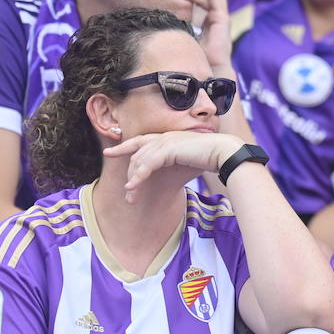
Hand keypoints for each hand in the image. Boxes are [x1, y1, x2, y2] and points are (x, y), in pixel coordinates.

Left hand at [103, 131, 243, 200]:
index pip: (140, 141)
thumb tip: (172, 171)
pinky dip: (138, 177)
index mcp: (168, 137)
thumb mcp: (189, 159)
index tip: (110, 152)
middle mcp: (164, 137)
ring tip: (130, 196)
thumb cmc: (212, 157)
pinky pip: (147, 164)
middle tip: (127, 191)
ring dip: (134, 180)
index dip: (124, 146)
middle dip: (129, 172)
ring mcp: (165, 141)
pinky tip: (133, 186)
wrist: (224, 152)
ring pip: (140, 160)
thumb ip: (176, 161)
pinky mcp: (167, 150)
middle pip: (136, 153)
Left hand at [182, 0, 232, 71]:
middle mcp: (215, 19)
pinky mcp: (222, 17)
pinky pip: (214, 0)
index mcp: (209, 23)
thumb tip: (167, 24)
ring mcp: (219, 17)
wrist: (213, 65)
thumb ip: (183, 29)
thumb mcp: (188, 38)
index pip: (201, 5)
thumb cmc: (201, 56)